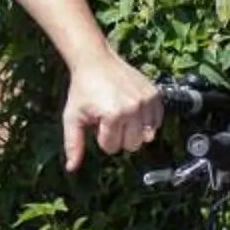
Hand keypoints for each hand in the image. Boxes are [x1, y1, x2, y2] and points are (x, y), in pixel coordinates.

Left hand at [61, 52, 163, 170]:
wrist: (95, 61)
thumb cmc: (83, 89)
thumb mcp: (72, 117)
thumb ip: (73, 144)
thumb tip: (72, 168)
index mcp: (113, 115)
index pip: (112, 147)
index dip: (101, 138)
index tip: (97, 122)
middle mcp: (134, 108)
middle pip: (132, 145)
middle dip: (119, 137)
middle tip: (109, 119)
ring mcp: (147, 100)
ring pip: (147, 136)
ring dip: (134, 130)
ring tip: (121, 114)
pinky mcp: (155, 95)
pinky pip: (157, 122)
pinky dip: (147, 122)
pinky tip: (133, 111)